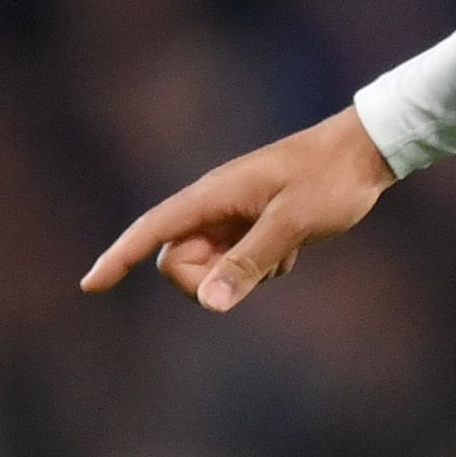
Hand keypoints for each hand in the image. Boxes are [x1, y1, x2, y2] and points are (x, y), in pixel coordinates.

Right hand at [83, 106, 400, 310]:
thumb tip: (208, 303)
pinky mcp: (251, 226)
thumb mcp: (291, 225)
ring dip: (240, 276)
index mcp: (213, 195)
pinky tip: (293, 248)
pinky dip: (262, 269)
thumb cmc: (330, 181)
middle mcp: (214, 205)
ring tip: (284, 252)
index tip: (89, 285)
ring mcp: (232, 217)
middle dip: (206, 281)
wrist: (366, 152)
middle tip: (256, 272)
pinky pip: (238, 265)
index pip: (151, 230)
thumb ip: (247, 264)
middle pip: (178, 262)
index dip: (119, 258)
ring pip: (210, 268)